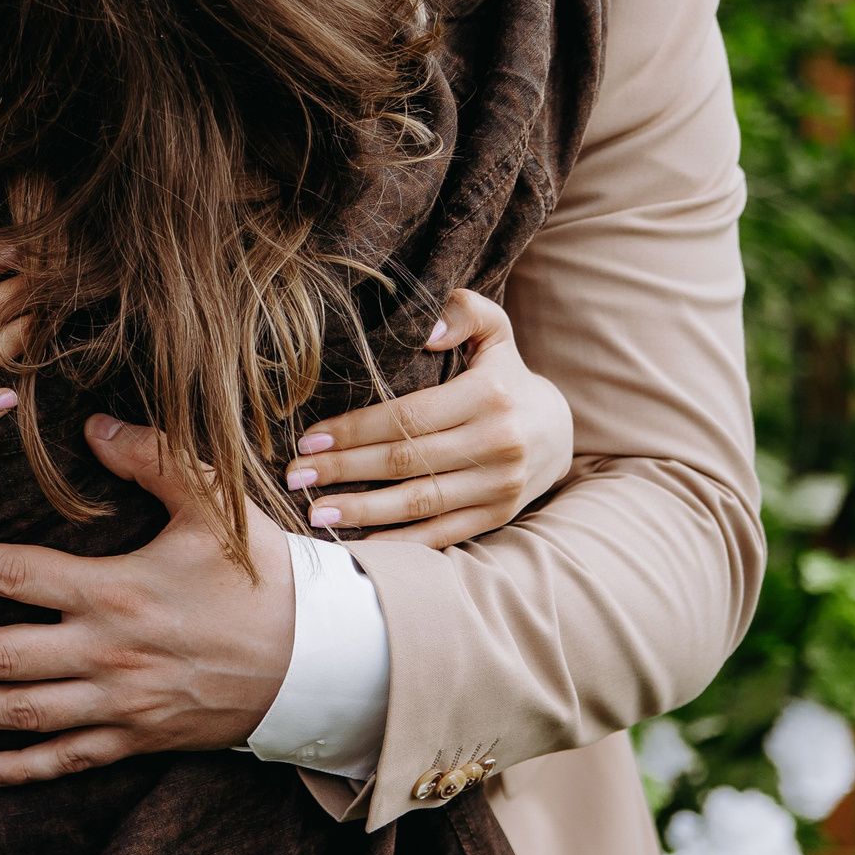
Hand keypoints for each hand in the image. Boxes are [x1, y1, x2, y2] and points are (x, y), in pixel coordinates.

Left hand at [0, 416, 291, 785]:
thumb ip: (153, 456)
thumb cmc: (265, 578)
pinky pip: (70, 761)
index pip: (14, 576)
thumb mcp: (214, 504)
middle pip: (1, 655)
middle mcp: (107, 653)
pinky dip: (21, 770)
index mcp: (115, 590)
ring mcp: (121, 704)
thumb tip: (94, 422)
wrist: (324, 661)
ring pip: (23, 714)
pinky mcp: (140, 739)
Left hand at [282, 289, 569, 548]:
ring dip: (361, 512)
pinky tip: (358, 542)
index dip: (354, 430)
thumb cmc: (506, 374)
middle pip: (404, 462)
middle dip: (343, 470)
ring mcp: (499, 487)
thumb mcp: (494, 331)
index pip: (407, 416)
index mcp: (488, 397)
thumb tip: (426, 329)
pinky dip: (398, 542)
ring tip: (314, 512)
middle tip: (295, 476)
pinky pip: (441, 534)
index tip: (309, 438)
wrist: (558, 429)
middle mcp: (497, 445)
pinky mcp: (498, 516)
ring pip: (418, 503)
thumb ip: (463, 311)